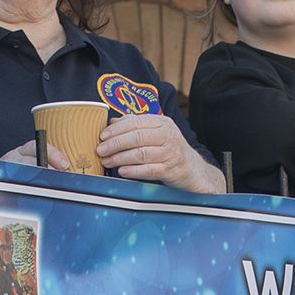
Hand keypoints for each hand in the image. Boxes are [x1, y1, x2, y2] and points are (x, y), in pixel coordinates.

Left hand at [98, 114, 221, 189]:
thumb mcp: (155, 134)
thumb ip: (135, 126)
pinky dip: (133, 171)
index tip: (102, 136)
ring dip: (120, 158)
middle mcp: (168, 135)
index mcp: (162, 123)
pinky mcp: (171, 169)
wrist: (193, 170)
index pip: (135, 122)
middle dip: (115, 144)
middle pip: (137, 137)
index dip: (117, 129)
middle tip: (100, 150)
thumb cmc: (169, 150)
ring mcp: (171, 153)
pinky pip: (149, 170)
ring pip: (141, 154)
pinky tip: (121, 171)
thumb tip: (112, 122)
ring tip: (107, 161)